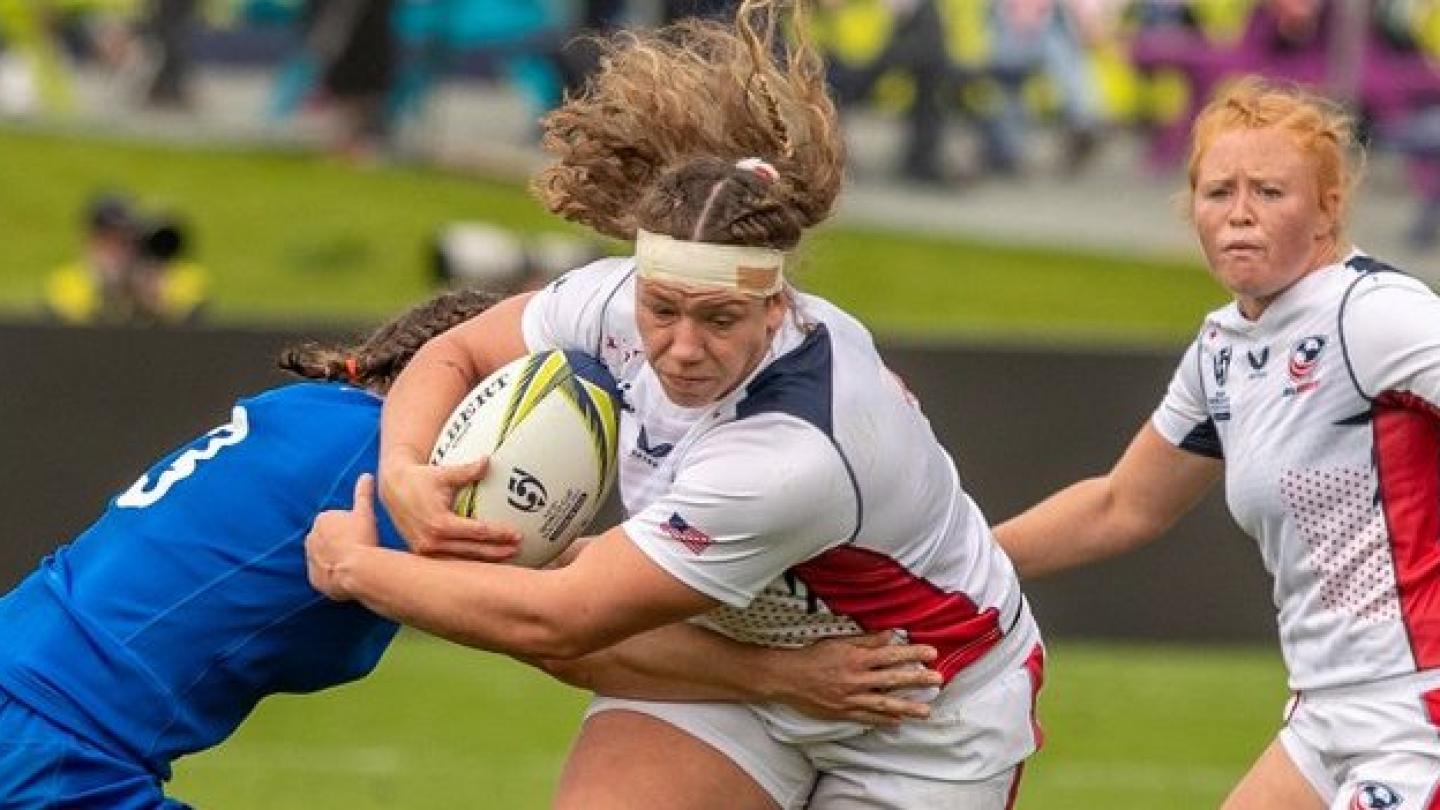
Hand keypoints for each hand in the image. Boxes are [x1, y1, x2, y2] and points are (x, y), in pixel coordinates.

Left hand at [306, 473, 383, 600]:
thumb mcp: (365, 512)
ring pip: (326, 557)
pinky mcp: (313, 578)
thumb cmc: (362, 538)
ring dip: (337, 558)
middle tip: (360, 549)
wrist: (355, 570)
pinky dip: (333, 574)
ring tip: (354, 563)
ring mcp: (310, 558)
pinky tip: (347, 575)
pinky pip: (324, 574)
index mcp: (322, 519)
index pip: (338, 522)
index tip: (362, 535)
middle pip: (331, 540)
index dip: (353, 529)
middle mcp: (311, 537)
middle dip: (342, 543)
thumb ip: (363, 492)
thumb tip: (366, 475)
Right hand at [378, 455, 521, 561]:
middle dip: (497, 551)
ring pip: (461, 561)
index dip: (499, 534)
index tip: (517, 534)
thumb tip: (488, 460)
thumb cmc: (419, 479)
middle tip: (518, 548)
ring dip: (484, 560)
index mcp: (440, 523)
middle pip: (473, 550)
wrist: (392, 488)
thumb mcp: (443, 474)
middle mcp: (432, 541)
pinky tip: (482, 562)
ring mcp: (425, 551)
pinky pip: (448, 561)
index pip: (478, 532)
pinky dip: (466, 562)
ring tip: (506, 558)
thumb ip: (467, 470)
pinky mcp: (421, 554)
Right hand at [764, 631, 942, 726]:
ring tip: (926, 711)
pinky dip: (883, 719)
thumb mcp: (838, 642)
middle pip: (892, 679)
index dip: (912, 654)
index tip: (931, 653)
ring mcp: (850, 698)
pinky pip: (867, 717)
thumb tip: (890, 635)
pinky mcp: (843, 712)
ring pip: (884, 703)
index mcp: (856, 658)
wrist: (787, 678)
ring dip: (907, 707)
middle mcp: (856, 679)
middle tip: (938, 681)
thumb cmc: (812, 656)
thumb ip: (865, 640)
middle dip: (917, 680)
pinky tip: (898, 721)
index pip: (890, 655)